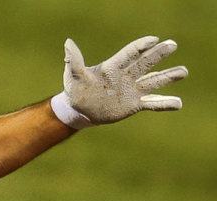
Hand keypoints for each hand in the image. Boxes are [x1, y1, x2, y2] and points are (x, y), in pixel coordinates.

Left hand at [54, 36, 186, 127]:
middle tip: (172, 45)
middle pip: (145, 64)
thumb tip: (68, 43)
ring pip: (153, 82)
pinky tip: (178, 104)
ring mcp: (132, 90)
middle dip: (158, 55)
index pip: (129, 54)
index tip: (153, 40)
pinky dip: (164, 104)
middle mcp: (126, 76)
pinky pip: (152, 103)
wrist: (81, 110)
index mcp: (113, 67)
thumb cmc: (76, 90)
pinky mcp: (134, 104)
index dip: (140, 46)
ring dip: (168, 77)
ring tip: (183, 72)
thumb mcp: (73, 77)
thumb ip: (74, 62)